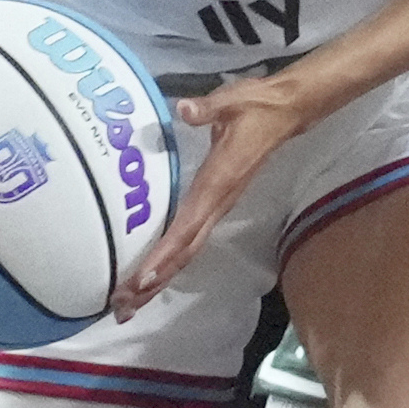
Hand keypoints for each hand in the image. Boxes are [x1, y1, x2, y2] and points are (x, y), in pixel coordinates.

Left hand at [115, 66, 320, 319]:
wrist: (286, 113)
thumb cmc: (257, 107)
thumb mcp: (233, 101)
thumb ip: (208, 107)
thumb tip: (186, 108)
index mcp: (219, 183)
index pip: (188, 225)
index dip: (165, 253)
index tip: (142, 279)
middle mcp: (218, 202)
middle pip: (184, 252)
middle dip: (154, 281)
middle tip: (122, 306)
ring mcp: (218, 207)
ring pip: (187, 252)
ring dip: (159, 279)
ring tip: (128, 304)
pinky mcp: (216, 204)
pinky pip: (190, 241)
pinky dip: (169, 262)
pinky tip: (150, 276)